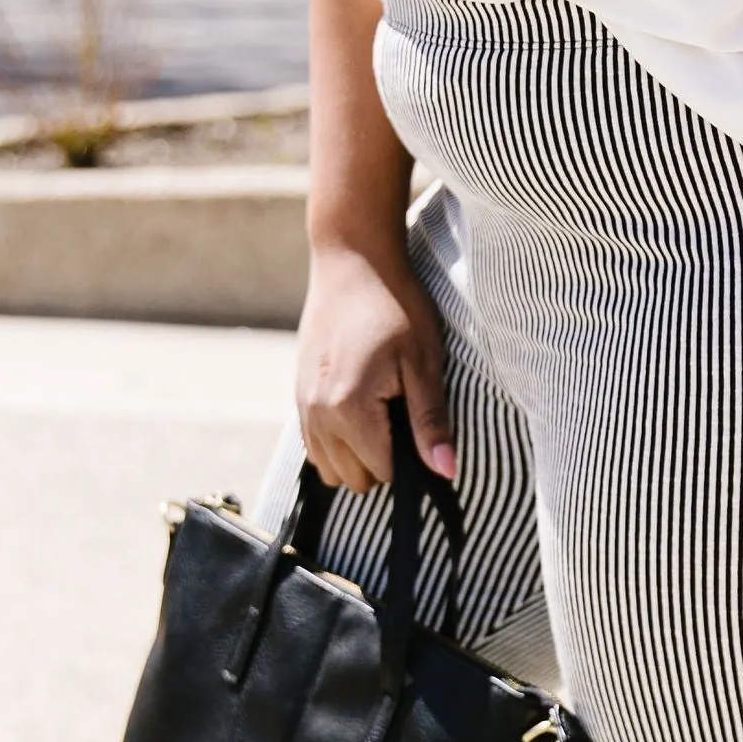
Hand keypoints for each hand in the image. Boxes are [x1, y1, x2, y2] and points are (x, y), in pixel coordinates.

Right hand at [294, 236, 454, 494]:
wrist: (352, 263)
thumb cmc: (396, 307)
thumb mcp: (424, 364)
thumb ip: (431, 423)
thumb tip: (445, 472)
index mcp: (350, 408)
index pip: (382, 472)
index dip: (408, 458)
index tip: (417, 423)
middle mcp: (318, 414)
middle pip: (354, 478)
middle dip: (382, 461)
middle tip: (401, 416)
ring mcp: (302, 406)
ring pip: (330, 469)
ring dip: (357, 456)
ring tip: (382, 416)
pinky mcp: (297, 396)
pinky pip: (314, 447)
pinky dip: (337, 443)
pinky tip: (360, 412)